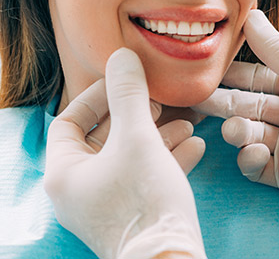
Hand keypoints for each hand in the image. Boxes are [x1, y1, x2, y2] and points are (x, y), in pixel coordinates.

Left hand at [45, 48, 206, 258]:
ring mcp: (106, 204)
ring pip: (129, 157)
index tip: (127, 83)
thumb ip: (129, 94)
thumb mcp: (138, 137)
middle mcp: (79, 190)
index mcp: (64, 173)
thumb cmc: (144, 200)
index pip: (68, 122)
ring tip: (188, 122)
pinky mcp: (132, 214)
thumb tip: (122, 56)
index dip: (97, 97)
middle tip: (160, 101)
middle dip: (138, 115)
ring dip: (159, 135)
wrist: (169, 257)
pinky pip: (145, 178)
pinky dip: (167, 159)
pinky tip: (196, 146)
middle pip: (103, 138)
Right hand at [195, 9, 278, 223]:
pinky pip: (255, 166)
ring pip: (249, 135)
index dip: (233, 74)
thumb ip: (277, 50)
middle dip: (224, 103)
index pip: (258, 77)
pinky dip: (249, 159)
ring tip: (236, 130)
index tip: (206, 69)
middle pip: (248, 106)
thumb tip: (251, 16)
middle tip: (196, 100)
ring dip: (237, 131)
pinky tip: (255, 153)